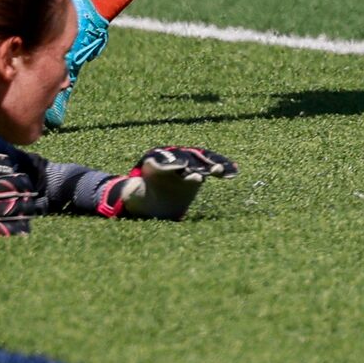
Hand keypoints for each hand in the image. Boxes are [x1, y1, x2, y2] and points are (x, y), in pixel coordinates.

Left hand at [96, 145, 237, 219]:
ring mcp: (186, 164)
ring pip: (200, 160)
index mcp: (154, 162)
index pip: (164, 159)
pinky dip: (222, 168)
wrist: (154, 205)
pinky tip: (234, 171)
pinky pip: (212, 167)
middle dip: (195, 163)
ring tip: (221, 171)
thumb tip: (130, 188)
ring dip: (211, 164)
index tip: (181, 167)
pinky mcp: (198, 172)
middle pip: (185, 157)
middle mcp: (172, 159)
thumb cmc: (140, 200)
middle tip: (205, 169)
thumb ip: (132, 192)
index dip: (172, 162)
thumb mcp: (132, 197)